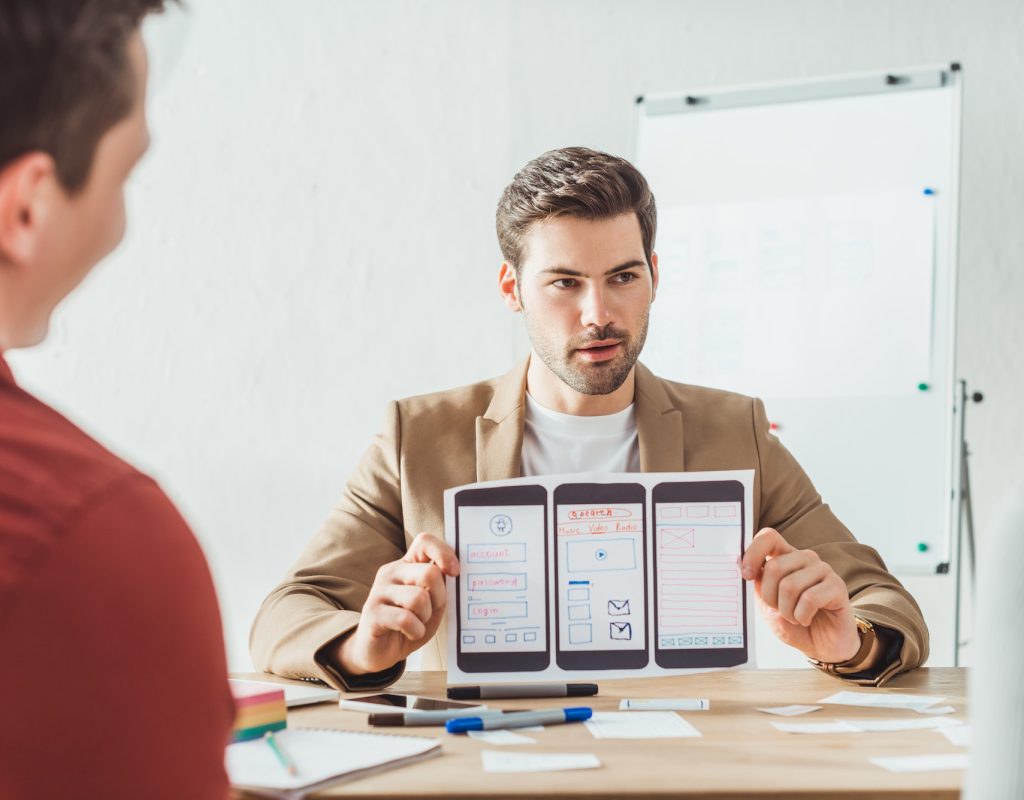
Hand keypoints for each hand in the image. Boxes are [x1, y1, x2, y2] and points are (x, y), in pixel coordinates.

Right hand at [335, 532, 459, 674]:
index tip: (454, 572)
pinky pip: (405, 619)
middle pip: (429, 573)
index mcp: (407, 565)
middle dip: (439, 597)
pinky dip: (415, 631)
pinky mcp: (372, 612)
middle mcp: (391, 572)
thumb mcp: (431, 604)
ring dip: (425, 617)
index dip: (444, 553)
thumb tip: (456, 572)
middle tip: (431, 611)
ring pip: (419, 597)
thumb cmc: (409, 625)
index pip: (424, 541)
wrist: (379, 651)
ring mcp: (379, 591)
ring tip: (417, 623)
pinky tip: (409, 633)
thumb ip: (441, 586)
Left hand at [740, 528, 859, 662]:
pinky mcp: (837, 586)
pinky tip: (807, 619)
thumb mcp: (767, 605)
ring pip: (790, 585)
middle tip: (779, 611)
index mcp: (785, 557)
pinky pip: (809, 599)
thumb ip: (758, 585)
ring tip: (794, 617)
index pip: (768, 537)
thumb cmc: (793, 623)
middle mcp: (804, 558)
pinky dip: (801, 616)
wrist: (821, 647)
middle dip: (769, 597)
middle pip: (774, 567)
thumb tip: (745, 569)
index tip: (746, 575)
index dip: (753, 552)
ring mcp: (823, 570)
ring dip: (786, 611)